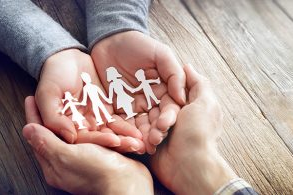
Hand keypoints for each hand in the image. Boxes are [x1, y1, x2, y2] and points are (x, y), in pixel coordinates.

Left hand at [23, 96, 152, 194]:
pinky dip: (94, 125)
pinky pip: (95, 136)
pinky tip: (93, 114)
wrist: (129, 183)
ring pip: (78, 133)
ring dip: (75, 117)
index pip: (39, 137)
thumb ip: (47, 142)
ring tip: (70, 100)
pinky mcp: (103, 154)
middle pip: (56, 133)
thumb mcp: (67, 156)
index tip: (30, 100)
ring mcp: (86, 158)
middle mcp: (69, 161)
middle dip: (53, 114)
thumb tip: (28, 130)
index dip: (34, 116)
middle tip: (49, 97)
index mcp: (55, 164)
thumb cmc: (98, 172)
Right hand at [35, 49, 143, 152]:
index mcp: (68, 126)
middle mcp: (84, 126)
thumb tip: (69, 138)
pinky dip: (130, 126)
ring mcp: (97, 119)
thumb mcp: (48, 94)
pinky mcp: (108, 110)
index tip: (115, 141)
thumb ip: (54, 117)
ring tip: (142, 141)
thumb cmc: (53, 75)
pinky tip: (142, 130)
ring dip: (128, 137)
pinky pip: (120, 120)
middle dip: (120, 143)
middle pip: (102, 139)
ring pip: (113, 132)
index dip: (99, 140)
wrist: (67, 58)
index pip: (85, 139)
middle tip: (137, 146)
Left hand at [92, 31, 184, 153]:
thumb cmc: (140, 45)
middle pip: (157, 120)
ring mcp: (136, 106)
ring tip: (141, 146)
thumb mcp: (161, 54)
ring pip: (141, 125)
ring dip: (142, 137)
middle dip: (156, 132)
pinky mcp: (118, 108)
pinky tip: (125, 140)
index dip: (168, 118)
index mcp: (166, 90)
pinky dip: (124, 132)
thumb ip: (174, 73)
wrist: (111, 40)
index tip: (164, 126)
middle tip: (153, 141)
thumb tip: (182, 98)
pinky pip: (122, 122)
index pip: (171, 108)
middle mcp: (153, 101)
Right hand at [150, 64, 236, 194]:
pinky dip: (143, 136)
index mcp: (189, 107)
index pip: (171, 92)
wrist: (189, 167)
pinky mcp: (152, 144)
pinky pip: (142, 134)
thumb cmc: (199, 134)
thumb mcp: (205, 103)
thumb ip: (198, 83)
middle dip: (158, 114)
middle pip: (158, 106)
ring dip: (151, 127)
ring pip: (148, 120)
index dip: (165, 91)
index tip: (155, 88)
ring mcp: (164, 132)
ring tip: (158, 134)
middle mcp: (177, 118)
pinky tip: (148, 140)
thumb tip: (188, 66)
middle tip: (162, 122)